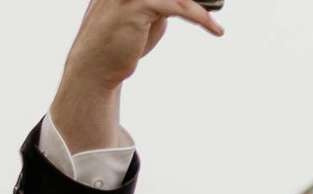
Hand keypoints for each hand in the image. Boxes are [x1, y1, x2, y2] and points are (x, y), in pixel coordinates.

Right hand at [51, 0, 224, 152]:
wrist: (96, 68)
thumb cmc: (119, 47)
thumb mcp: (143, 20)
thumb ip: (159, 6)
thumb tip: (181, 3)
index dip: (184, 0)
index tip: (204, 9)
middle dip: (194, 1)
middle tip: (214, 12)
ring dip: (199, 10)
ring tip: (215, 28)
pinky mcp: (135, 7)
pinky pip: (175, 5)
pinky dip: (197, 16)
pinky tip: (211, 27)